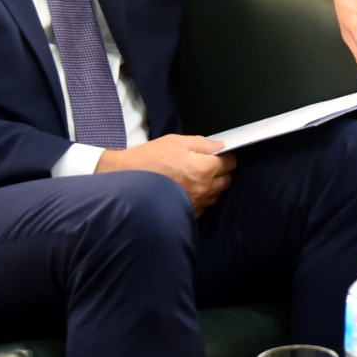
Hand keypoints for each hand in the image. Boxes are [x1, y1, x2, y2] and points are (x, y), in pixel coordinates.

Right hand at [96, 134, 234, 214]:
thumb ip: (202, 144)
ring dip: (212, 186)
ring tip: (195, 178)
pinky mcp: (188, 214)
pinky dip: (201, 198)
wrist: (126, 182)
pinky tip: (188, 190)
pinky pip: (204, 205)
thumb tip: (220, 146)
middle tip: (206, 165)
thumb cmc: (149, 159)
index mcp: (202, 169)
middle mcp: (203, 189)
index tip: (218, 155)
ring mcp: (196, 204)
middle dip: (220, 172)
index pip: (230, 163)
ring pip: (217, 194)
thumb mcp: (176, 142)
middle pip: (227, 180)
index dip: (225, 157)